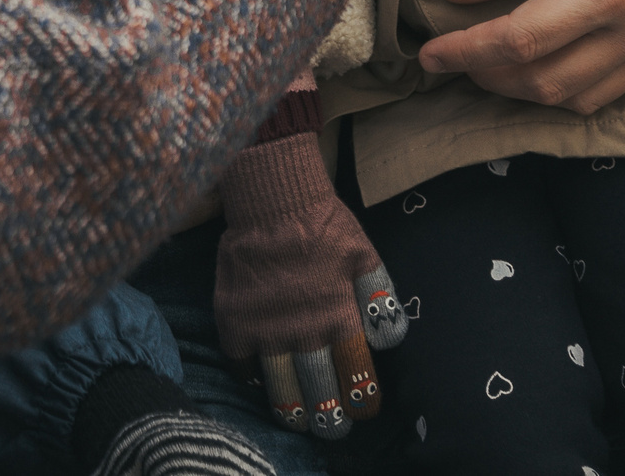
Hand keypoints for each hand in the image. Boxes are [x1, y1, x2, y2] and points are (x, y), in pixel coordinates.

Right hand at [216, 128, 405, 441]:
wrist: (270, 197)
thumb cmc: (323, 224)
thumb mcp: (365, 255)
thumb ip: (380, 301)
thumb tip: (390, 343)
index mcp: (339, 316)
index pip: (356, 375)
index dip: (362, 399)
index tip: (364, 409)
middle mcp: (303, 330)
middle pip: (319, 390)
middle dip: (330, 416)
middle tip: (333, 427)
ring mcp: (265, 328)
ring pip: (280, 386)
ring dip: (292, 408)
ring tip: (299, 419)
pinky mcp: (234, 320)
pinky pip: (242, 364)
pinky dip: (253, 378)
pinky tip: (262, 382)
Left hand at [419, 0, 624, 112]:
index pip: (521, 41)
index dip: (467, 51)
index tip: (429, 53)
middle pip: (547, 82)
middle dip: (488, 76)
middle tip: (450, 55)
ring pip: (578, 98)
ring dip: (523, 89)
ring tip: (485, 61)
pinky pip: (609, 91)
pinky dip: (564, 87)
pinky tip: (534, 62)